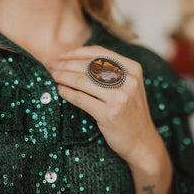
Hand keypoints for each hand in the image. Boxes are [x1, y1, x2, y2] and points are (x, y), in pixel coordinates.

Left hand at [48, 45, 163, 169]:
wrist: (142, 141)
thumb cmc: (130, 111)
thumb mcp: (128, 86)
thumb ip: (110, 71)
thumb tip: (77, 58)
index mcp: (133, 69)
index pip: (99, 53)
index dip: (77, 52)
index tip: (62, 56)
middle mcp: (128, 80)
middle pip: (88, 65)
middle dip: (66, 64)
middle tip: (52, 66)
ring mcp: (120, 97)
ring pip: (82, 80)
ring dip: (63, 77)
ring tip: (52, 76)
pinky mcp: (110, 114)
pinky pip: (81, 98)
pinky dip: (67, 93)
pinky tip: (59, 90)